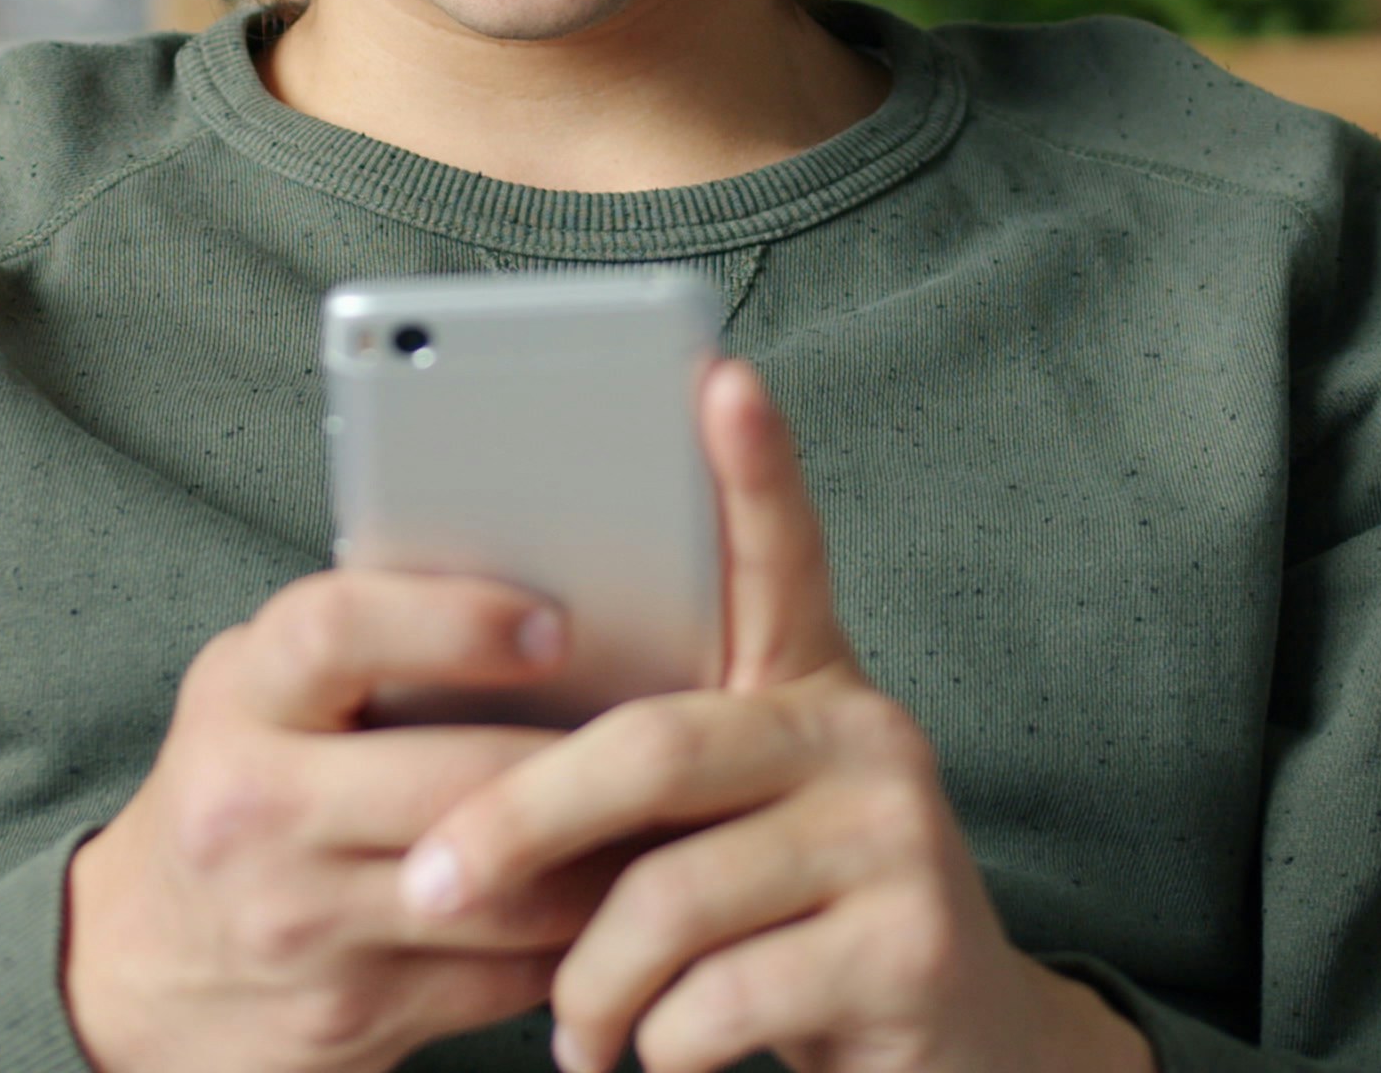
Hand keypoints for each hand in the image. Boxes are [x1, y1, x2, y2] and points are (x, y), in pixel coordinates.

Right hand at [63, 568, 652, 1072]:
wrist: (135, 967)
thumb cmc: (236, 791)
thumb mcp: (261, 697)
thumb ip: (365, 649)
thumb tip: (547, 580)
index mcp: (239, 701)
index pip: (337, 634)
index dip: (455, 623)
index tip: (556, 623)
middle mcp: (254, 813)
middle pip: (456, 784)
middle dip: (582, 766)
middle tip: (674, 735)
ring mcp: (301, 926)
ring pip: (505, 895)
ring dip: (604, 860)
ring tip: (674, 815)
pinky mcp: (348, 1017)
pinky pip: (504, 978)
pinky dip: (576, 943)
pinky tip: (618, 907)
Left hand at [397, 359, 1154, 1072]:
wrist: (949, 1057)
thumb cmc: (787, 928)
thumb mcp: (726, 827)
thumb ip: (648, 768)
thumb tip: (464, 753)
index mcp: (807, 684)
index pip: (779, 554)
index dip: (751, 469)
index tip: (717, 375)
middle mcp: (867, 735)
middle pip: (652, 751)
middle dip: (518, 823)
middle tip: (432, 886)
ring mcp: (898, 838)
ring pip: (670, 897)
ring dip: (590, 985)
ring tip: (577, 1030)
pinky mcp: (910, 949)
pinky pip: (722, 997)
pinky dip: (660, 1045)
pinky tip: (657, 1057)